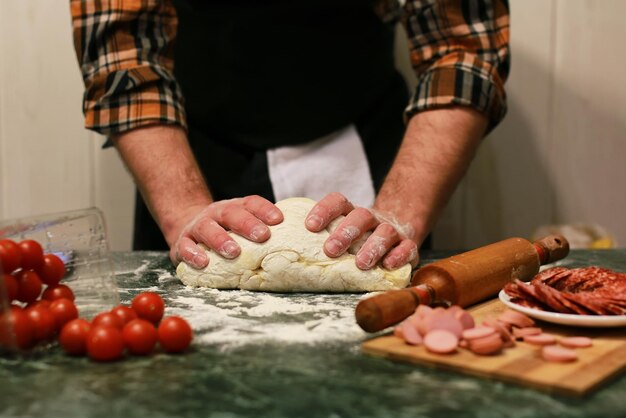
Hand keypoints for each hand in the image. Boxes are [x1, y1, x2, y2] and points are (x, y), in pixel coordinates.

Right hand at [170, 195, 283, 268]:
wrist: (187, 226)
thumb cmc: (225, 231)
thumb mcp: (241, 225)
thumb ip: (261, 232)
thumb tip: (295, 245)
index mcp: (235, 207)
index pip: (251, 203)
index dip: (265, 210)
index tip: (279, 220)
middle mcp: (216, 213)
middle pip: (231, 213)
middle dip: (247, 224)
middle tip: (263, 235)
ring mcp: (198, 226)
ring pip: (208, 229)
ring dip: (221, 239)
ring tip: (234, 252)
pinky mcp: (181, 242)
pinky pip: (185, 247)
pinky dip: (193, 254)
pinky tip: (204, 262)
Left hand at [304, 193, 418, 269]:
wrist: (396, 234)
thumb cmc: (359, 240)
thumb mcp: (341, 234)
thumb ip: (320, 239)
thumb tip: (286, 250)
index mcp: (351, 213)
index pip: (338, 202)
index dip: (324, 211)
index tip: (310, 226)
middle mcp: (372, 219)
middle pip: (361, 216)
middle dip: (345, 233)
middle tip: (330, 250)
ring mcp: (391, 231)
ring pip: (385, 232)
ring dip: (372, 247)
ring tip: (360, 263)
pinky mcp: (407, 245)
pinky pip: (407, 247)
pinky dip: (399, 255)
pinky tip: (388, 265)